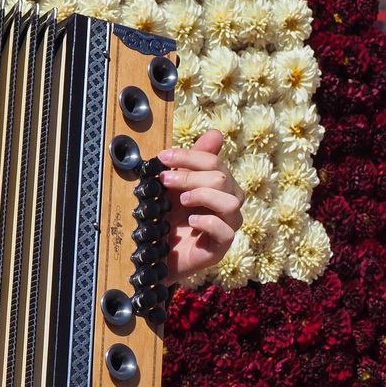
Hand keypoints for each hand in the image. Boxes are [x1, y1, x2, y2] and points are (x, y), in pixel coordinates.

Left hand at [156, 129, 243, 281]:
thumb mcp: (174, 186)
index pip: (214, 162)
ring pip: (231, 202)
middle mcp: (227, 203)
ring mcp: (226, 226)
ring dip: (203, 196)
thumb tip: (216, 133)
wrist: (154, 253)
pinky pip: (227, 231)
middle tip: (166, 180)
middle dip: (191, 176)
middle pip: (222, 179)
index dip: (190, 156)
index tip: (163, 157)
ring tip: (182, 201)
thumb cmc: (166, 217)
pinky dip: (207, 222)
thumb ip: (191, 161)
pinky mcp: (220, 248)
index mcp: (217, 185)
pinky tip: (190, 221)